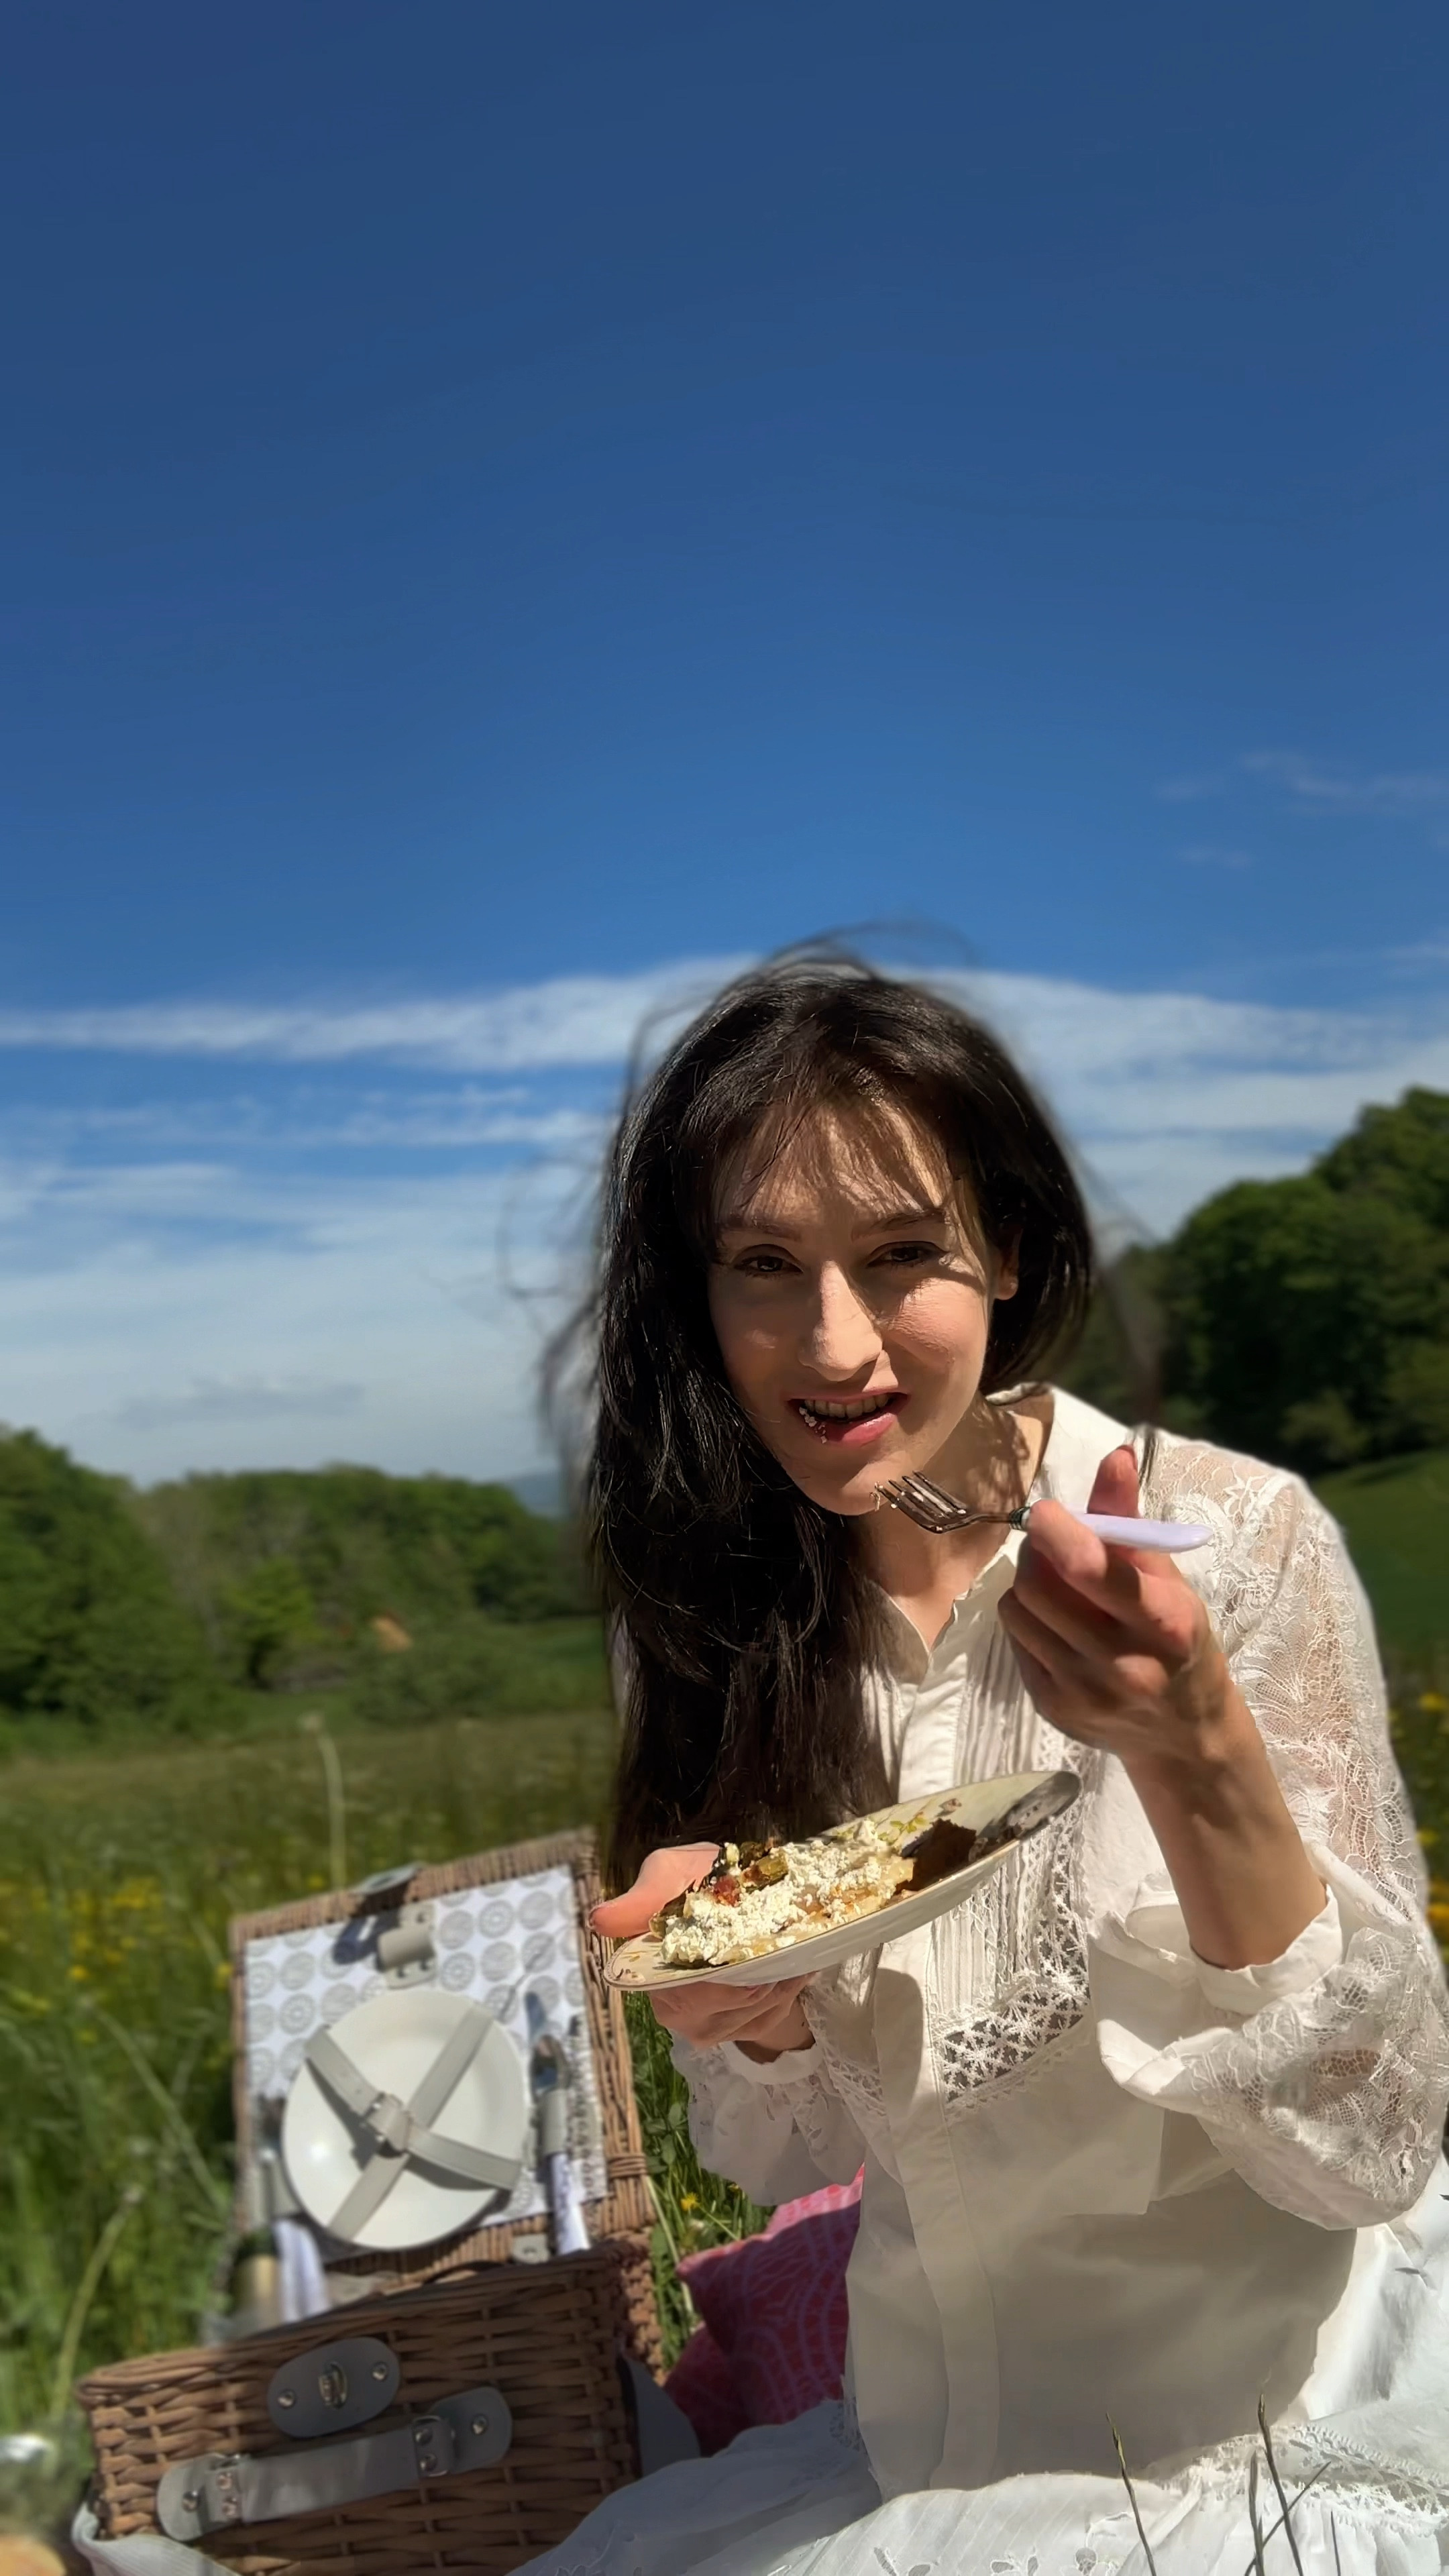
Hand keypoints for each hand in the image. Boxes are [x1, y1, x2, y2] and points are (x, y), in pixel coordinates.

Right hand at [591, 1845, 814, 2056]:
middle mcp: (675, 2012)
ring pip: (757, 2011)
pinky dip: (789, 1989)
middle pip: (731, 2004)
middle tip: (783, 1939)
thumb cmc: (694, 1881)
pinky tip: (794, 1964)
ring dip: (780, 1979)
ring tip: (793, 1946)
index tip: (752, 1944)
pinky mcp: (738, 2031)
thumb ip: (642, 1898)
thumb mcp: (668, 1874)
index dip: (726, 1974)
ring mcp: (707, 2027)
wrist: (731, 1894)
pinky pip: (772, 2017)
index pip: (690, 1993)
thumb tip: (600, 1920)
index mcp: (650, 1978)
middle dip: (761, 1972)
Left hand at [997, 1444, 1242, 1777]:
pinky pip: (1014, 1640)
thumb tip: (1115, 1455)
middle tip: (1057, 1547)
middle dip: (1039, 1554)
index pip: (1090, 1569)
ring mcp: (1082, 1692)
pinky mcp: (1051, 1708)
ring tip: (1059, 1587)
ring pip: (1018, 1610)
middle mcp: (1122, 1663)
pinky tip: (1058, 1625)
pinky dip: (1028, 1620)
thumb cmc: (1179, 1640)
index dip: (1056, 1530)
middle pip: (1039, 1586)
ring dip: (1028, 1585)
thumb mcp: (1169, 1579)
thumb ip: (1131, 1520)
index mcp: (1164, 1623)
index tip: (1046, 1512)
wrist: (1181, 1733)